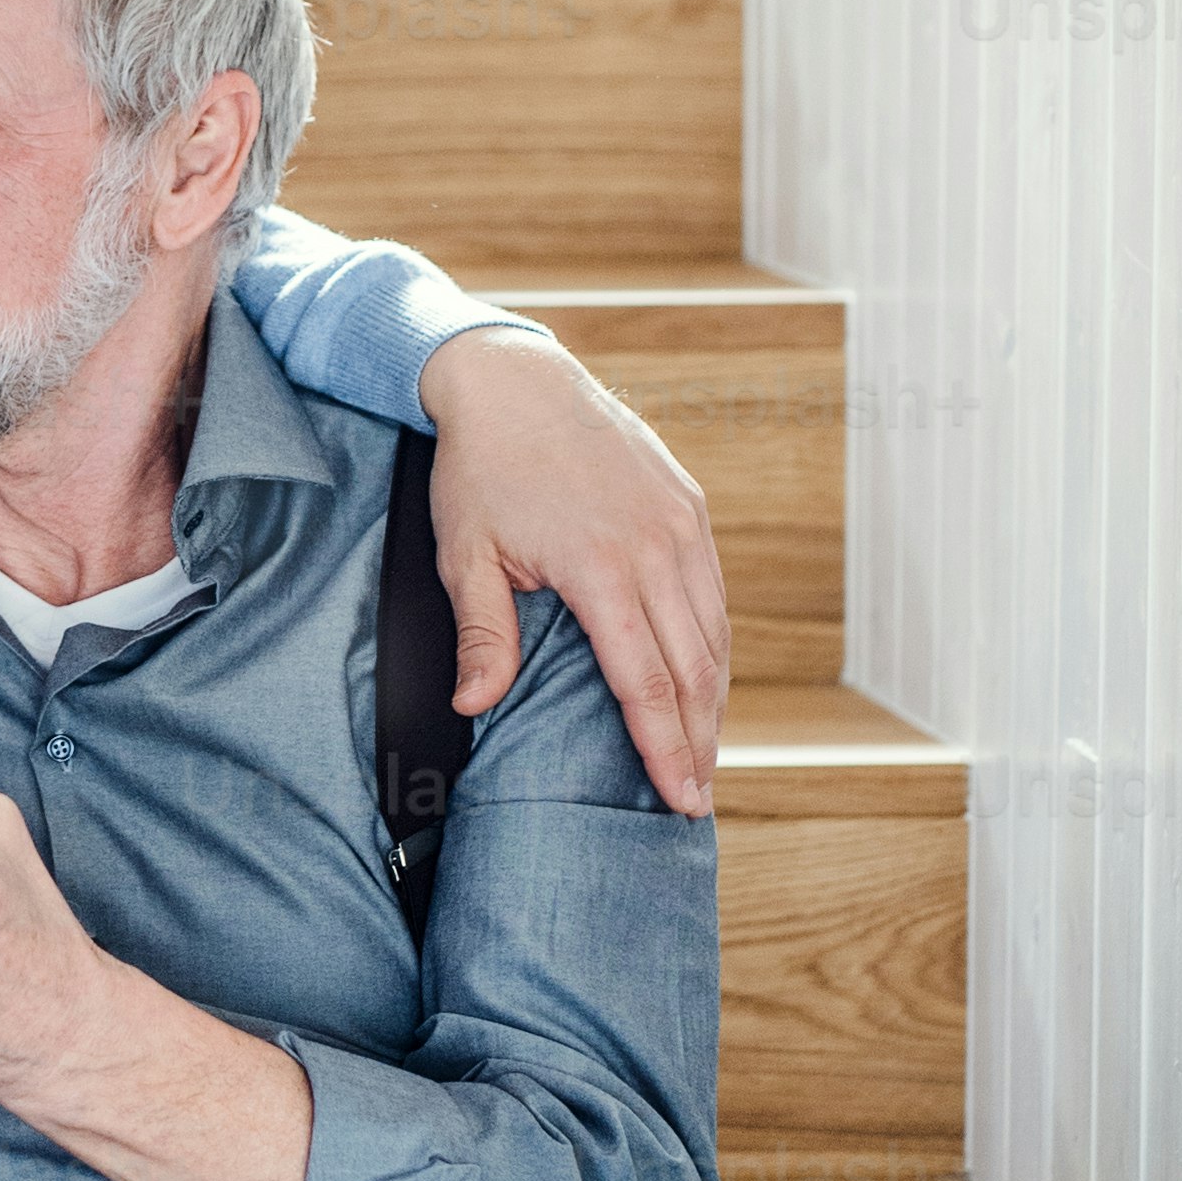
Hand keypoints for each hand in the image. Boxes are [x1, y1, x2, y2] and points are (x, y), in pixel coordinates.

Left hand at [421, 326, 728, 816]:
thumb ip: (482, 634)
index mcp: (602, 566)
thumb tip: (473, 705)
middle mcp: (656, 546)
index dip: (665, 747)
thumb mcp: (467, 554)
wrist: (515, 381)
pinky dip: (714, 646)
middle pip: (693, 668)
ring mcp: (681, 524)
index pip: (646, 681)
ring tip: (706, 754)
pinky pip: (713, 594)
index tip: (679, 798)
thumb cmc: (481, 468)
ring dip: (714, 699)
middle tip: (697, 800)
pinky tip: (706, 682)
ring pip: (713, 633)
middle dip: (699, 740)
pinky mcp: (689, 507)